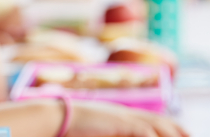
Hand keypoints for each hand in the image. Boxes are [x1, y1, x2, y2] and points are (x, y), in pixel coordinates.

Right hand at [67, 101, 188, 136]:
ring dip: (173, 135)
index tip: (182, 134)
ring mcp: (126, 117)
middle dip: (179, 131)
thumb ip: (112, 132)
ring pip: (160, 127)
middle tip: (190, 136)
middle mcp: (128, 114)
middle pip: (163, 121)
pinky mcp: (123, 123)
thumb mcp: (97, 130)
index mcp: (122, 115)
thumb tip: (118, 131)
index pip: (154, 120)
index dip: (171, 127)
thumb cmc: (71, 127)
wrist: (58, 116)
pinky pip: (147, 133)